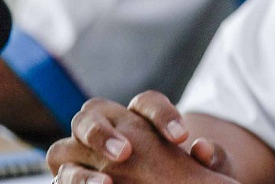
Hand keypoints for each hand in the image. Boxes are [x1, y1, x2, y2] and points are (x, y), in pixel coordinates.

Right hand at [46, 94, 236, 183]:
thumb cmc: (187, 175)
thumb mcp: (207, 168)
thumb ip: (210, 157)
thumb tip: (202, 148)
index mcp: (139, 117)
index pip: (146, 103)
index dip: (163, 115)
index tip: (182, 138)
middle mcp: (105, 129)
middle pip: (92, 113)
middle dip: (103, 131)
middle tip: (125, 153)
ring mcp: (81, 156)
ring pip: (64, 146)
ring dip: (81, 163)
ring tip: (107, 183)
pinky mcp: (70, 180)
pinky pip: (61, 178)